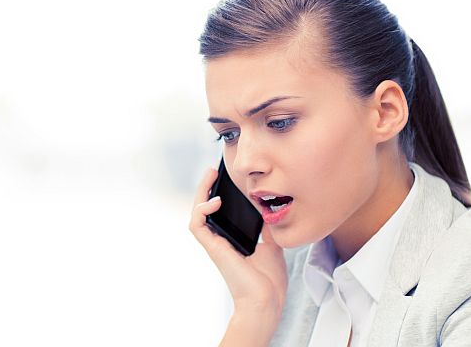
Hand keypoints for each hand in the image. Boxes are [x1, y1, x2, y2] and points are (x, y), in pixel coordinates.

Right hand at [188, 167, 288, 318]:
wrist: (267, 300)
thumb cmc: (269, 280)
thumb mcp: (273, 245)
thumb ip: (268, 228)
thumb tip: (270, 209)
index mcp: (232, 239)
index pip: (220, 212)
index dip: (218, 193)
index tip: (226, 176)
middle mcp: (220, 240)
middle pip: (205, 208)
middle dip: (207, 187)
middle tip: (213, 170)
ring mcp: (215, 244)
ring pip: (197, 213)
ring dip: (200, 192)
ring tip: (209, 175)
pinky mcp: (213, 248)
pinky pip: (197, 225)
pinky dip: (202, 210)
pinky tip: (214, 200)